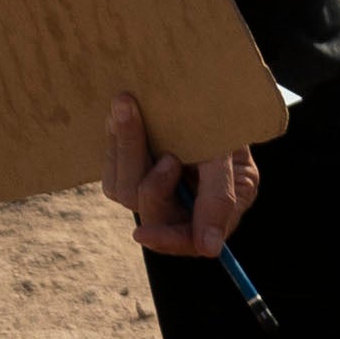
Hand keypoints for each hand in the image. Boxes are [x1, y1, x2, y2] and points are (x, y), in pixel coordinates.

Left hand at [104, 95, 261, 258]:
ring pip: (125, 193)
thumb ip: (219, 199)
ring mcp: (152, 187)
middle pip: (153, 216)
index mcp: (213, 210)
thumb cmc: (223, 123)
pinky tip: (123, 115)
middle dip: (155, 188)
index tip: (142, 234)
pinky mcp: (127, 171)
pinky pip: (111, 173)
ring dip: (130, 152)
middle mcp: (181, 205)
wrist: (202, 89)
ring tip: (134, 111)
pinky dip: (117, 143)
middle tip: (171, 157)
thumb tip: (209, 249)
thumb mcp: (228, 159)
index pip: (188, 240)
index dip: (166, 241)